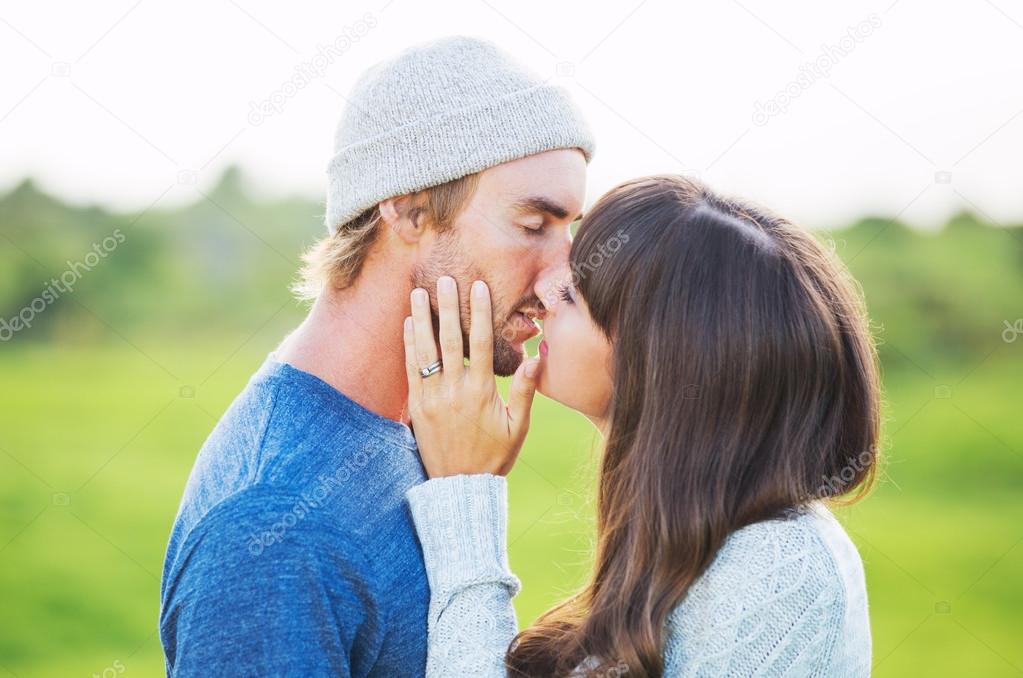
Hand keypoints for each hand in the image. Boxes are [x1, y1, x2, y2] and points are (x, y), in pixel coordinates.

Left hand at [403, 276, 540, 477]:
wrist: (459, 486)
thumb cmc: (494, 456)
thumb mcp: (518, 427)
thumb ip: (525, 391)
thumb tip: (535, 359)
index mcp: (481, 391)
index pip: (481, 343)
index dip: (479, 313)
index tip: (477, 287)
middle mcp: (454, 390)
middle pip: (448, 339)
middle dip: (446, 306)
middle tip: (444, 278)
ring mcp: (432, 397)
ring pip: (424, 350)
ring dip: (421, 319)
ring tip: (418, 292)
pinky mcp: (417, 406)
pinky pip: (411, 369)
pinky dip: (409, 344)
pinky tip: (409, 324)